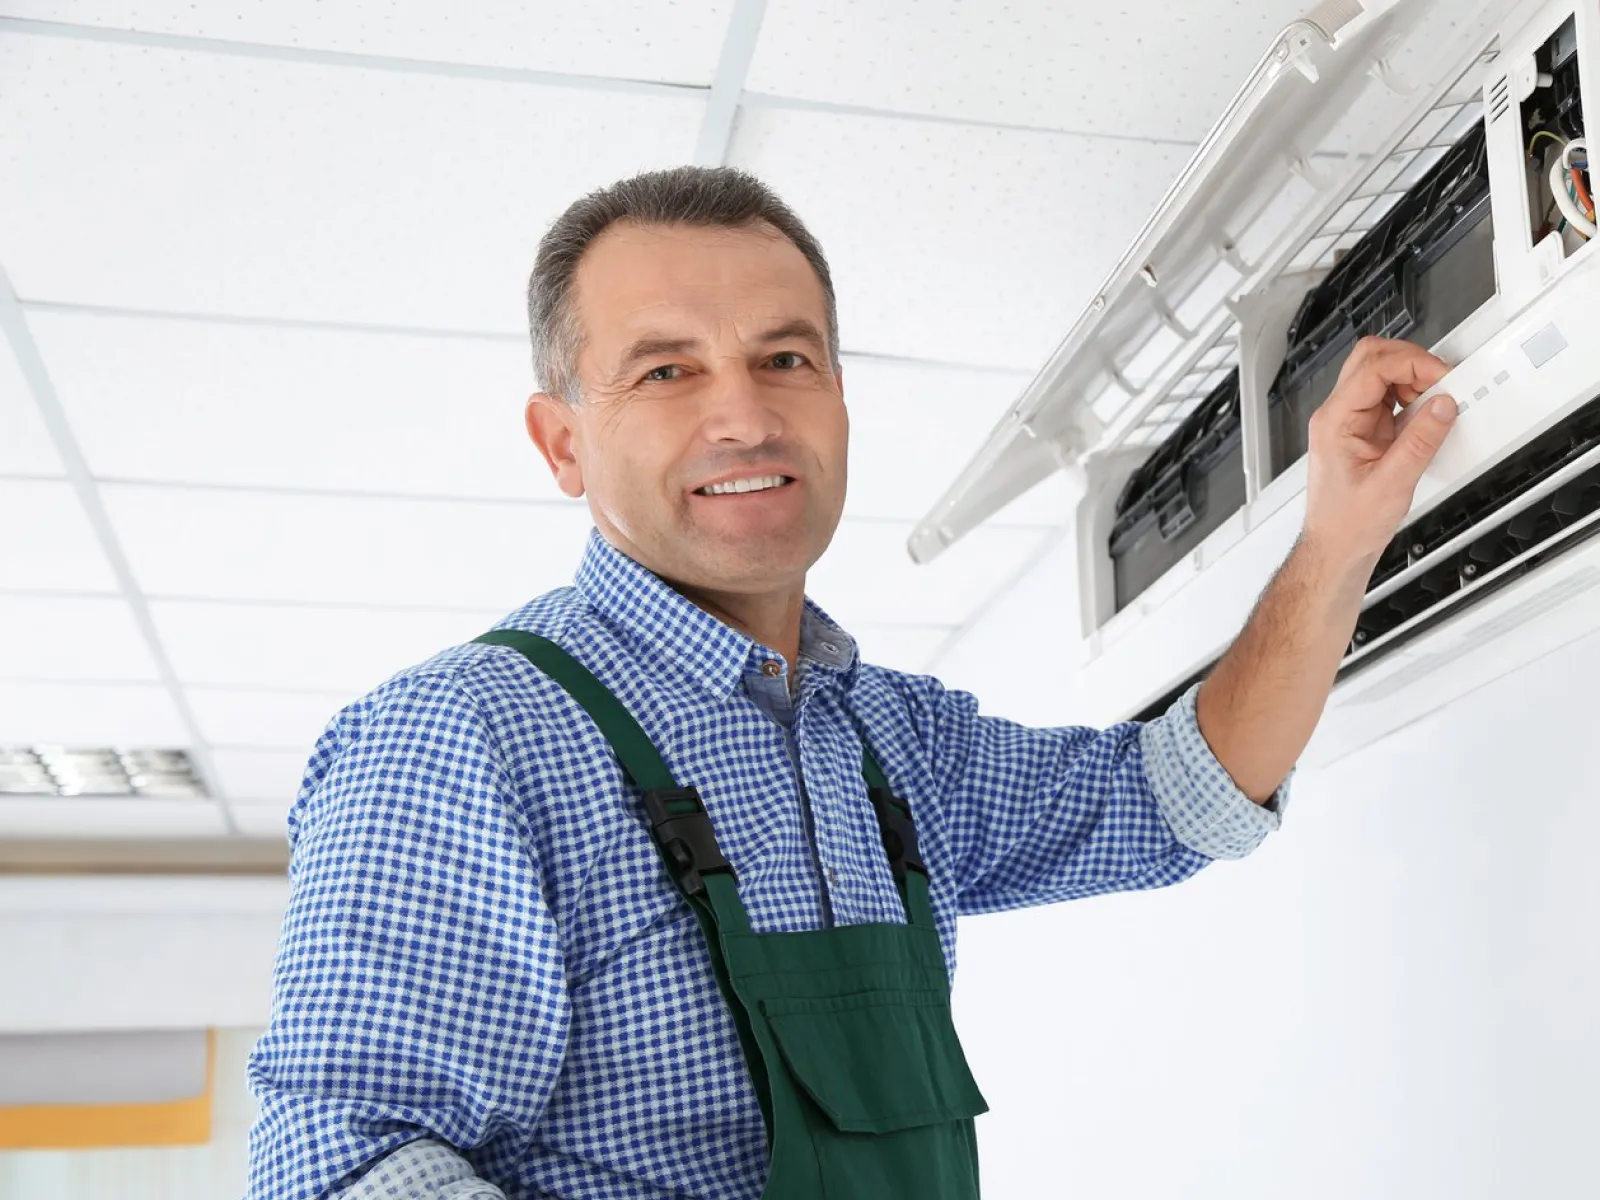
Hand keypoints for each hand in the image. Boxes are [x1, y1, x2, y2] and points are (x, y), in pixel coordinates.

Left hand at [1302, 336, 1457, 567]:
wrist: (1336, 548)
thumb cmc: (1348, 525)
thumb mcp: (1392, 485)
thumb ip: (1420, 442)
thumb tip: (1443, 406)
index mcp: (1334, 422)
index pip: (1372, 367)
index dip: (1412, 364)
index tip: (1441, 378)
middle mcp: (1337, 417)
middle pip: (1371, 359)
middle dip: (1411, 362)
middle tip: (1440, 383)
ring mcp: (1349, 423)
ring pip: (1380, 376)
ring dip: (1412, 380)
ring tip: (1435, 404)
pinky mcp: (1363, 433)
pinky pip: (1388, 400)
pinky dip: (1411, 400)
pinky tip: (1425, 417)